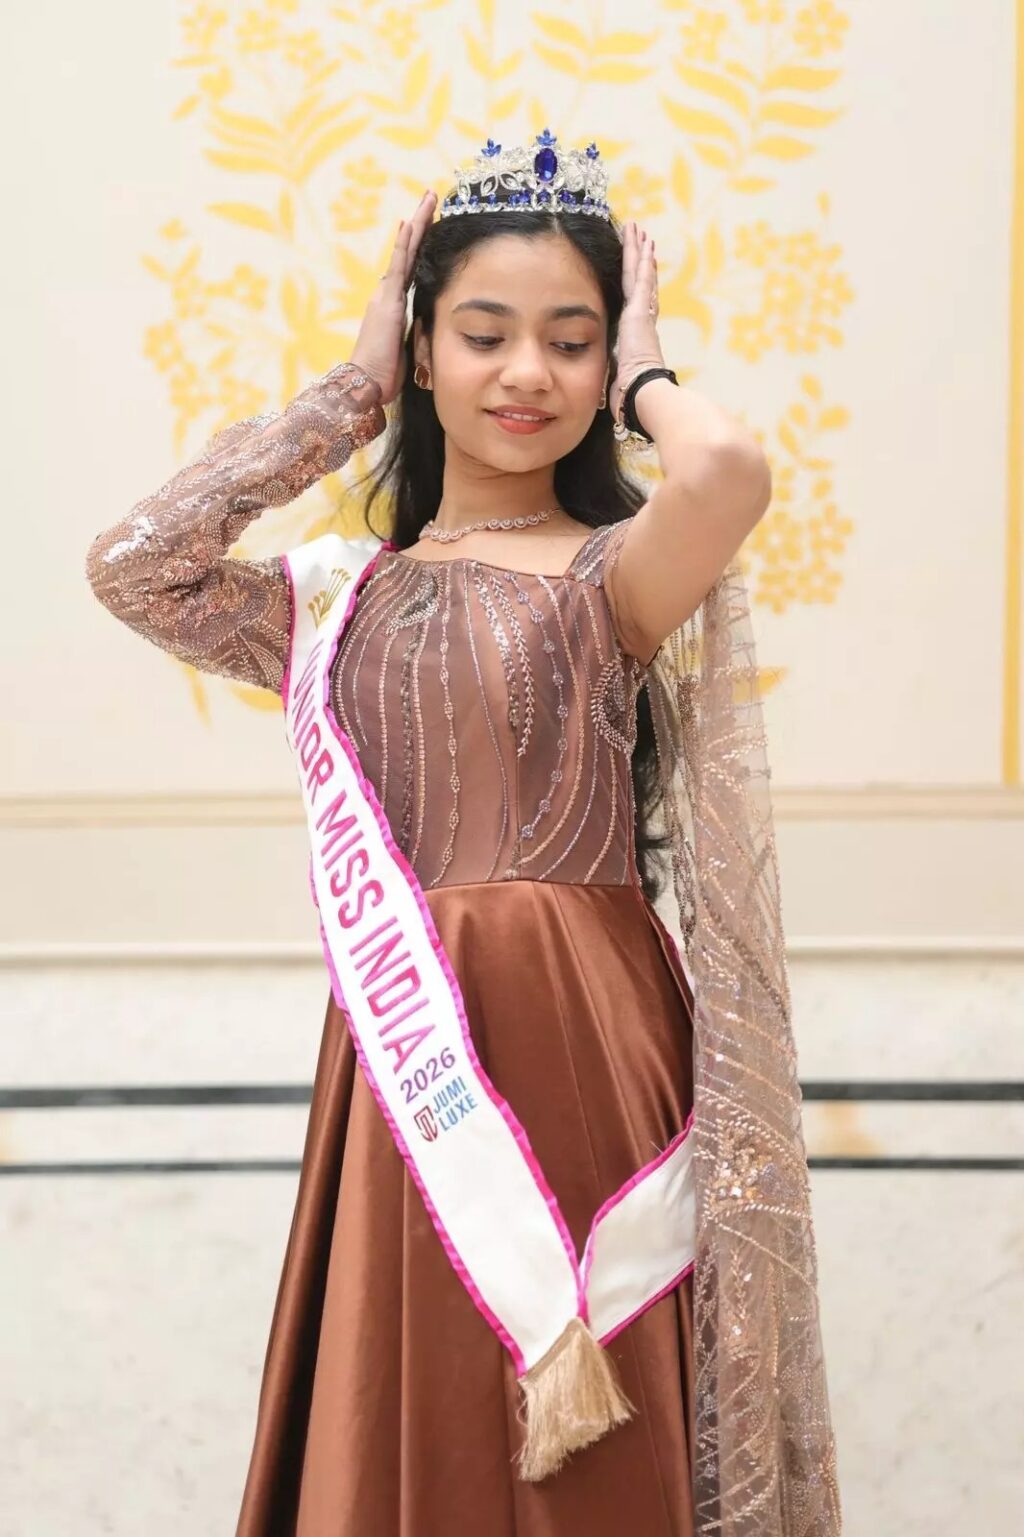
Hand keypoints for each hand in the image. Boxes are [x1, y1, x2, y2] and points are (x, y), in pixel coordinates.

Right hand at [351, 189, 436, 404]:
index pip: (411, 268)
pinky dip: (405, 244)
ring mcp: (386, 295)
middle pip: (408, 252)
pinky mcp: (388, 301)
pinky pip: (398, 266)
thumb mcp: (406, 350)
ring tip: (429, 199)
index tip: (431, 224)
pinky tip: (410, 223)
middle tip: (431, 198)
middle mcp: (387, 295)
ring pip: (405, 252)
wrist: (366, 385)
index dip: (420, 246)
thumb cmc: (384, 375)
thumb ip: (415, 335)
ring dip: (417, 225)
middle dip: (420, 225)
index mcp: (393, 306)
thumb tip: (429, 332)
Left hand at [609, 220, 665, 422]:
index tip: (641, 270)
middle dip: (641, 260)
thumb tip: (610, 399)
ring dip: (639, 252)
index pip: (637, 304)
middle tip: (642, 239)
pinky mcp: (639, 310)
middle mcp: (643, 321)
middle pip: (641, 283)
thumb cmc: (631, 395)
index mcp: (637, 336)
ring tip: (639, 231)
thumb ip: (615, 380)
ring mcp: (642, 313)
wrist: (643, 393)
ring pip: (639, 275)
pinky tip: (642, 242)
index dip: (640, 285)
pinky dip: (639, 259)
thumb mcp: (618, 381)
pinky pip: (637, 278)